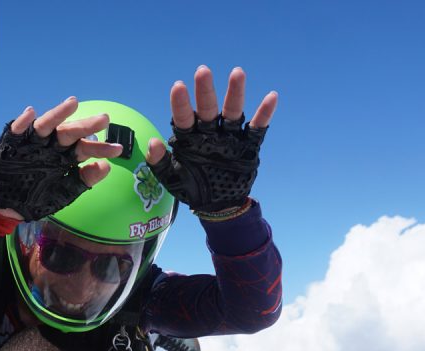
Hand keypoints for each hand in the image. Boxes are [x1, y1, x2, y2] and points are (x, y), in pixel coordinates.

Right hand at [0, 96, 124, 220]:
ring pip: (46, 125)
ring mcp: (33, 143)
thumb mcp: (65, 192)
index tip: (117, 149)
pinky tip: (30, 112)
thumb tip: (106, 167)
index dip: (101, 148)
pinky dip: (23, 122)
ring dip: (58, 114)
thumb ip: (84, 180)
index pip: (85, 148)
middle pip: (70, 132)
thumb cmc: (38, 198)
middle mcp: (51, 146)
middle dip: (86, 125)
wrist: (9, 208)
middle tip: (104, 119)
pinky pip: (17, 131)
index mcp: (65, 157)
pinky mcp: (13, 144)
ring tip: (72, 103)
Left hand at [148, 66, 277, 214]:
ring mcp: (229, 137)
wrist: (217, 205)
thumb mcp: (172, 178)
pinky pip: (257, 128)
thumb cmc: (191, 188)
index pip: (183, 118)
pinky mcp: (248, 145)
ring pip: (232, 112)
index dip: (180, 103)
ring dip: (235, 93)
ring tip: (237, 73)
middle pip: (207, 108)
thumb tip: (153, 142)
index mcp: (189, 138)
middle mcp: (209, 133)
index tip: (178, 86)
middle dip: (205, 90)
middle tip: (202, 71)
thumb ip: (160, 162)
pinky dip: (264, 114)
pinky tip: (271, 97)